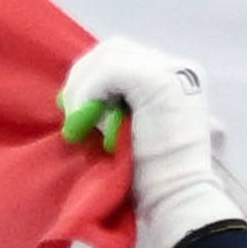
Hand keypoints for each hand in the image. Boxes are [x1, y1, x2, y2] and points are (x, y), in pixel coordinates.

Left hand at [59, 33, 245, 242]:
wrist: (177, 198)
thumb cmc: (154, 179)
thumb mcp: (133, 131)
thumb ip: (117, 108)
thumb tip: (77, 96)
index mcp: (175, 78)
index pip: (123, 58)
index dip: (91, 77)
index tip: (72, 108)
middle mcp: (178, 67)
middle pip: (115, 49)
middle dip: (84, 76)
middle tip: (68, 112)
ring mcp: (171, 71)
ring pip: (110, 55)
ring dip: (84, 87)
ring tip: (78, 122)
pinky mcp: (158, 81)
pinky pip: (110, 70)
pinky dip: (90, 91)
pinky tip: (86, 120)